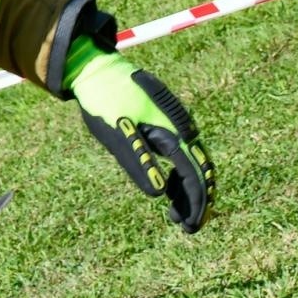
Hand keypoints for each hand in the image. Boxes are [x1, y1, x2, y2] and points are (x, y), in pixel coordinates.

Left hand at [65, 37, 216, 232]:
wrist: (98, 69)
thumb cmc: (105, 100)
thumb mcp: (117, 132)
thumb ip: (138, 161)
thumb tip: (158, 195)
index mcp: (172, 130)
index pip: (193, 174)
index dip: (195, 203)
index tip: (190, 226)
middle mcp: (181, 127)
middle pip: (198, 171)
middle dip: (195, 201)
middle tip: (186, 228)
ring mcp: (175, 125)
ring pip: (190, 164)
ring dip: (186, 190)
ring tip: (175, 216)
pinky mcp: (165, 125)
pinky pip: (180, 155)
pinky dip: (178, 175)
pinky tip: (169, 191)